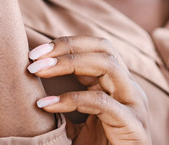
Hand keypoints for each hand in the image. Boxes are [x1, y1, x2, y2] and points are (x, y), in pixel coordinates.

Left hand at [27, 36, 150, 143]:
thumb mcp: (81, 124)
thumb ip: (69, 105)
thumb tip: (37, 92)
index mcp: (118, 85)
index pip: (96, 48)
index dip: (66, 44)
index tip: (35, 52)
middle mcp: (129, 88)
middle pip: (103, 48)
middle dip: (67, 47)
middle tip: (34, 57)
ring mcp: (134, 104)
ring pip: (107, 65)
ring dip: (69, 63)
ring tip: (38, 70)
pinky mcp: (133, 123)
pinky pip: (101, 102)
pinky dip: (71, 99)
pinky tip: (47, 105)